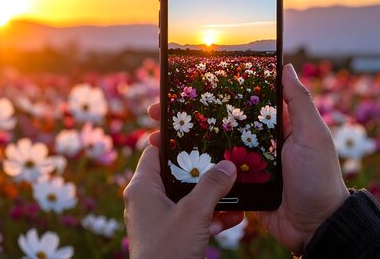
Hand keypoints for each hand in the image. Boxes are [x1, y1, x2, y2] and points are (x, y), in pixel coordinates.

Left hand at [123, 142, 243, 257]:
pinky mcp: (170, 236)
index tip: (197, 132)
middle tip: (224, 159)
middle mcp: (146, 200)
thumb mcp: (194, 214)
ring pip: (186, 198)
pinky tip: (235, 216)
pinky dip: (210, 217)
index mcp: (142, 188)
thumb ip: (212, 186)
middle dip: (202, 171)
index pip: (154, 152)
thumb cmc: (169, 251)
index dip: (173, 141)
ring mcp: (158, 220)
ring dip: (211, 196)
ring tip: (236, 187)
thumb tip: (227, 165)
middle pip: (175, 175)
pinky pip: (191, 219)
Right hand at [144, 63, 348, 253]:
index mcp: (272, 124)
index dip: (211, 93)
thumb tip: (286, 66)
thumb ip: (299, 102)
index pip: (236, 102)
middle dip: (184, 115)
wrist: (316, 225)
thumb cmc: (318, 177)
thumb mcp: (312, 134)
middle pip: (215, 123)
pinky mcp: (237, 187)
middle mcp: (255, 141)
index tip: (184, 84)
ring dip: (181, 142)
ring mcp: (244, 165)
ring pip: (208, 148)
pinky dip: (192, 169)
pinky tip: (169, 164)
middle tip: (156, 110)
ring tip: (154, 136)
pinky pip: (212, 175)